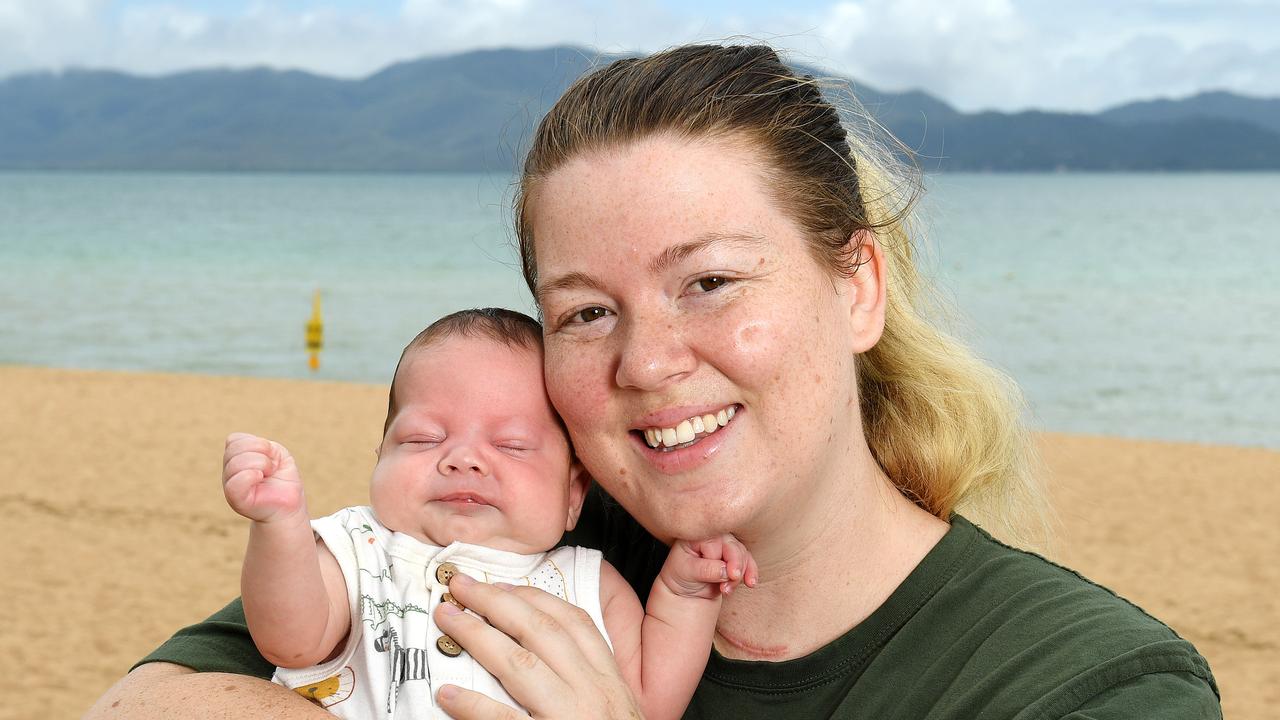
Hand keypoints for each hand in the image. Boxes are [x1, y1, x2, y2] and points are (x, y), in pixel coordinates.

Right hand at [222, 432, 304, 522]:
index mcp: (235, 458)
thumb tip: (248, 453)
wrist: (288, 505)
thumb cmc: (282, 479)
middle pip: (234, 449)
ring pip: (235, 463)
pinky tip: (260, 479)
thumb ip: (261, 445)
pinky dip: (251, 475)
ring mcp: (230, 485)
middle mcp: (228, 471)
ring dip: (261, 463)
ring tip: (268, 474)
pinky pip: (235, 483)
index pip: (235, 440)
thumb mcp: (277, 453)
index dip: (258, 443)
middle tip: (271, 467)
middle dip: (261, 451)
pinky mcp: (236, 500)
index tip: (270, 456)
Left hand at [432, 574, 640, 718]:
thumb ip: (588, 682)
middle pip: (539, 630)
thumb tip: (547, 656)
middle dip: (495, 601)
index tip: (504, 585)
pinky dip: (472, 706)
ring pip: (519, 663)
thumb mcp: (614, 710)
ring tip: (447, 620)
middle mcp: (593, 693)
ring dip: (476, 636)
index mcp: (609, 681)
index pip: (574, 622)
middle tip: (460, 585)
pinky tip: (448, 694)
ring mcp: (570, 717)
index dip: (534, 597)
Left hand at [664, 534, 758, 597]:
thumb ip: (705, 570)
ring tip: (726, 590)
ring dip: (741, 573)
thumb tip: (725, 571)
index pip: (714, 542)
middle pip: (732, 545)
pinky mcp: (735, 560)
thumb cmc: (680, 577)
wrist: (685, 592)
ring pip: (743, 554)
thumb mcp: (686, 572)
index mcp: (698, 535)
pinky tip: (750, 583)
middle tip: (732, 578)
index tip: (717, 574)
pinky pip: (749, 562)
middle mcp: (714, 537)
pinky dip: (751, 573)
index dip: (716, 559)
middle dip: (735, 564)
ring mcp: (726, 548)